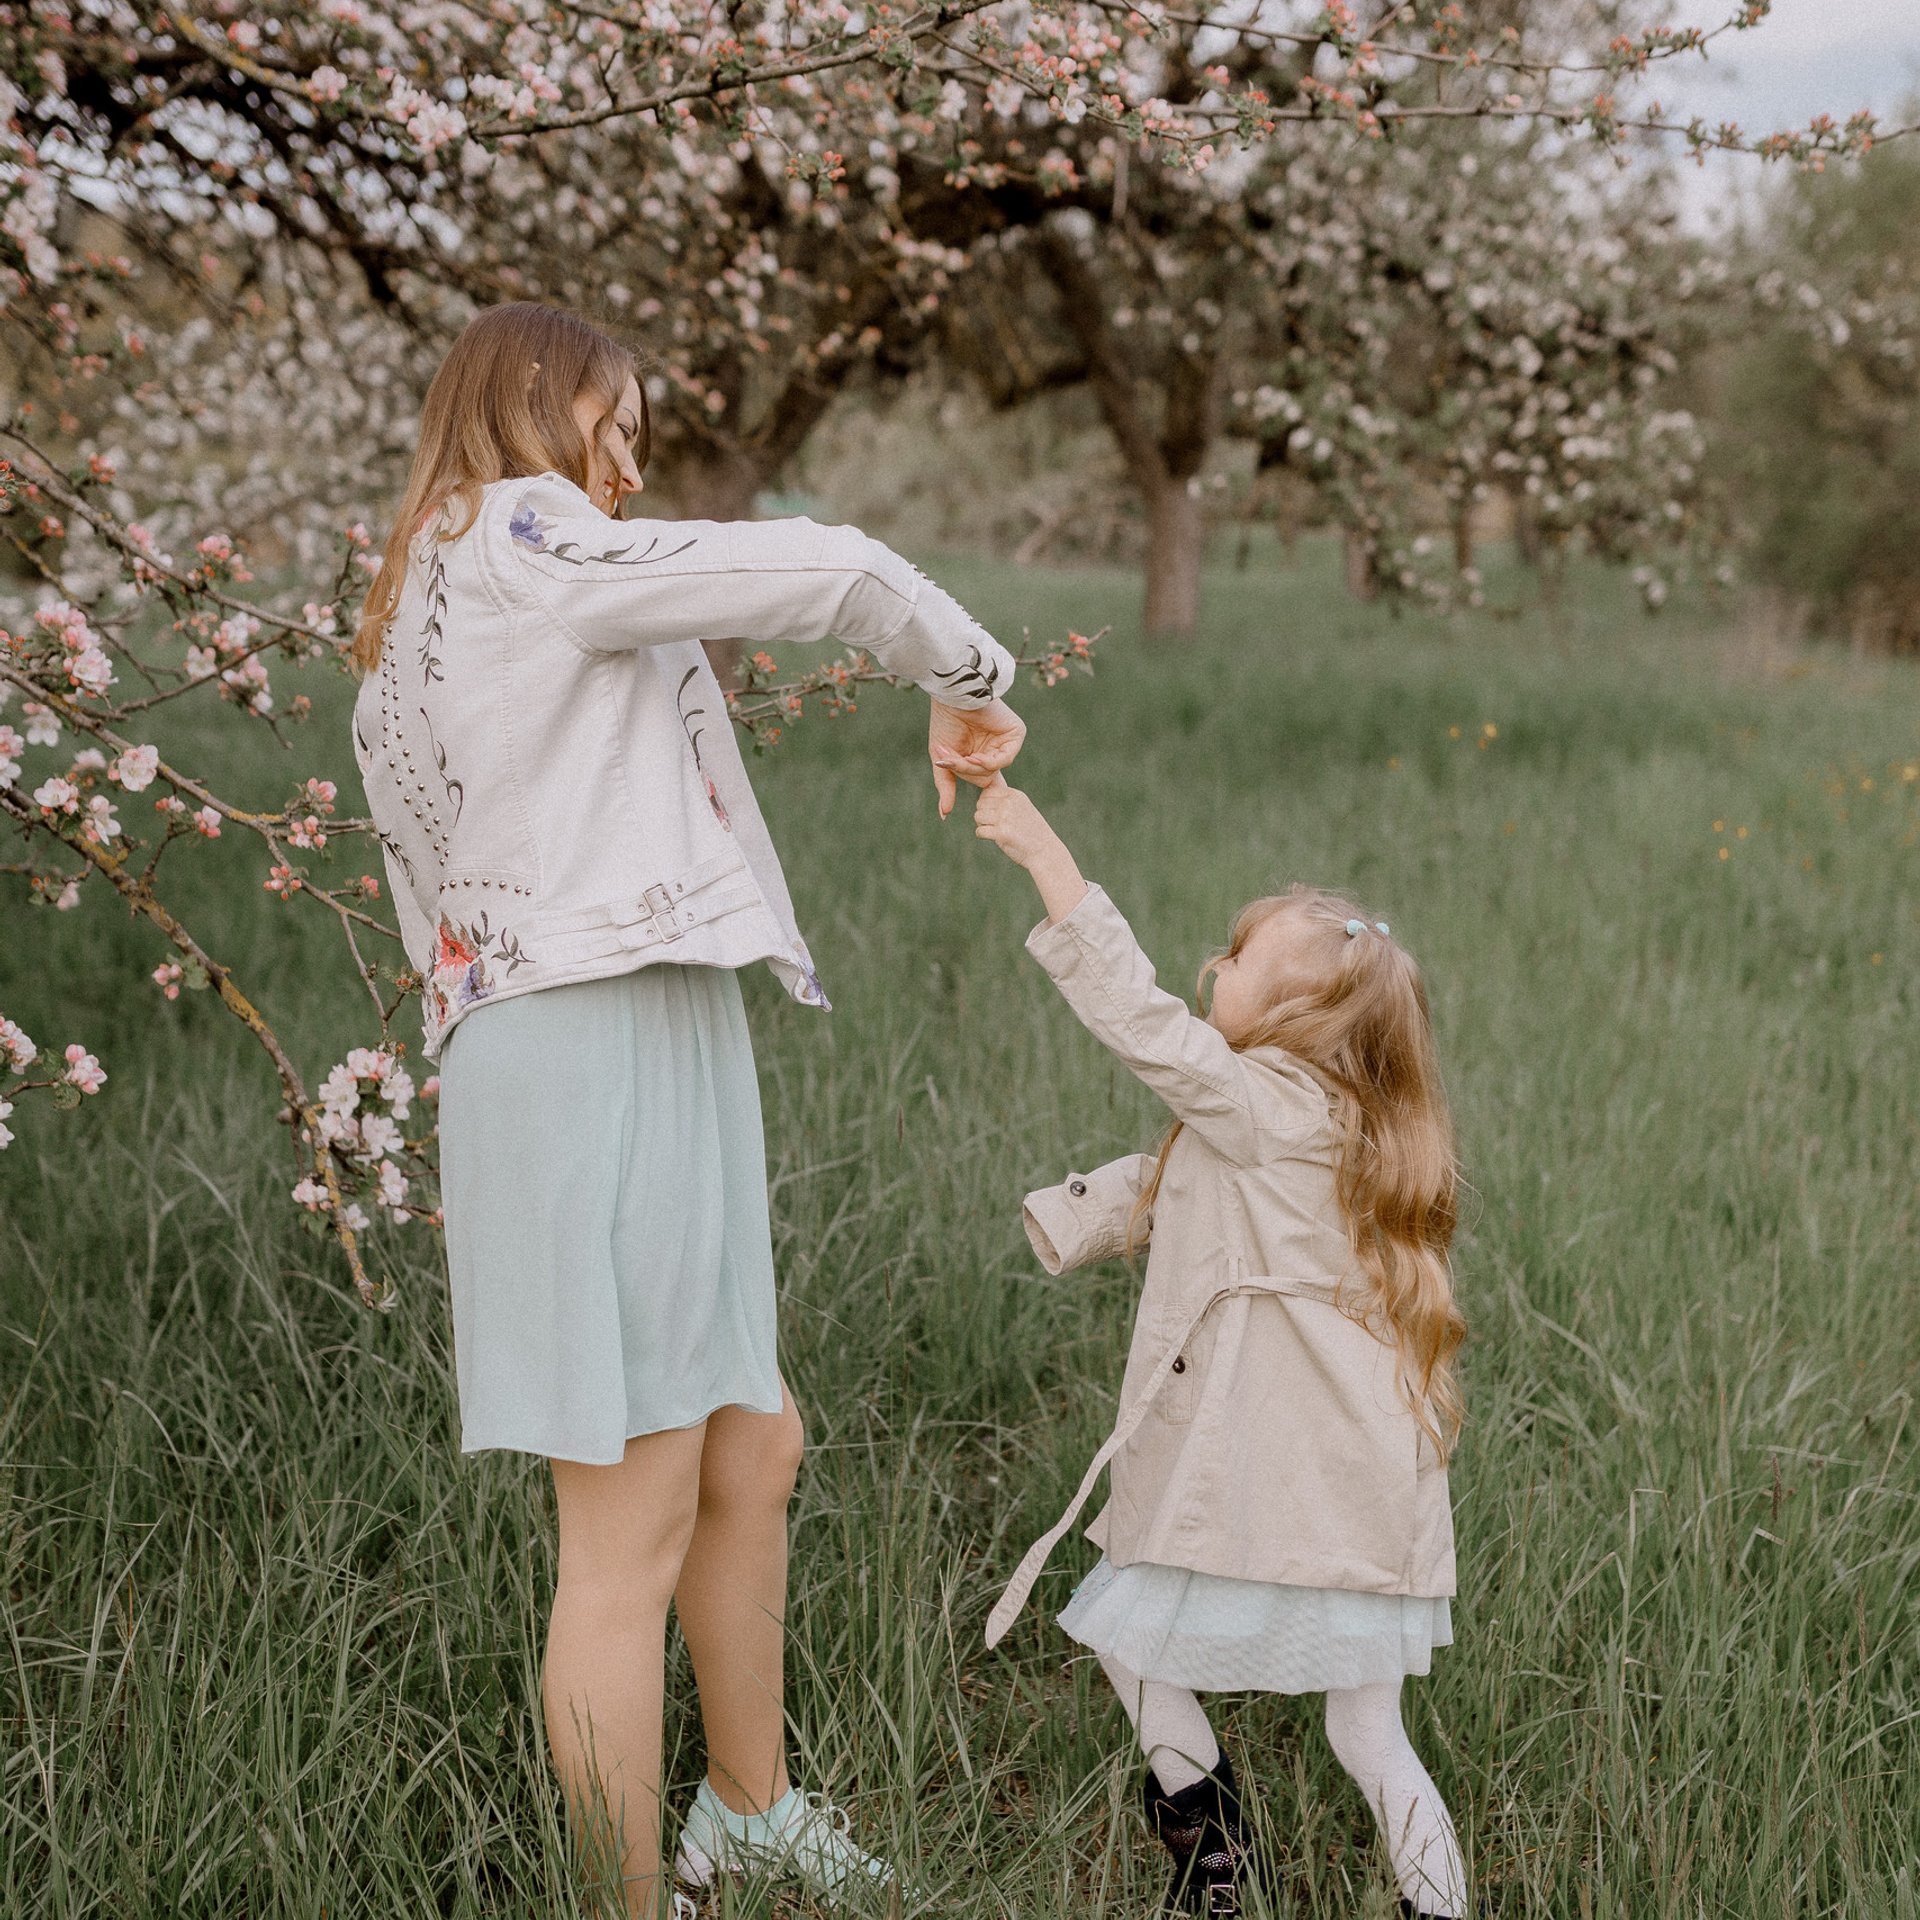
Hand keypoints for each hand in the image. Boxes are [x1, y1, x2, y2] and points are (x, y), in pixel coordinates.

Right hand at [930, 697, 1024, 817]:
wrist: (952, 696)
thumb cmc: (945, 722)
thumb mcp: (942, 760)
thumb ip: (946, 786)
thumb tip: (944, 815)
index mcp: (981, 755)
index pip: (983, 780)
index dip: (972, 784)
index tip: (963, 785)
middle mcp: (996, 749)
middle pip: (985, 778)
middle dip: (966, 772)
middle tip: (950, 761)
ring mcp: (1007, 742)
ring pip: (994, 770)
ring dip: (974, 767)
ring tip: (960, 756)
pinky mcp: (1016, 734)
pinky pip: (1006, 758)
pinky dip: (990, 761)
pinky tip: (976, 756)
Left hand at [973, 775, 1088, 924]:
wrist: (1047, 856)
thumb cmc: (1032, 836)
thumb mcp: (1021, 811)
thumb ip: (1005, 801)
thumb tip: (982, 791)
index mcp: (1016, 795)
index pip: (987, 792)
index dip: (988, 806)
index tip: (1000, 817)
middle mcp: (1011, 802)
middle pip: (979, 805)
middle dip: (985, 817)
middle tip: (1002, 829)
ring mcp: (1006, 816)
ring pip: (978, 818)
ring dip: (985, 828)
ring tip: (1004, 836)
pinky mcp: (1002, 832)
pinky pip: (980, 832)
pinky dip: (986, 838)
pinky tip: (1002, 842)